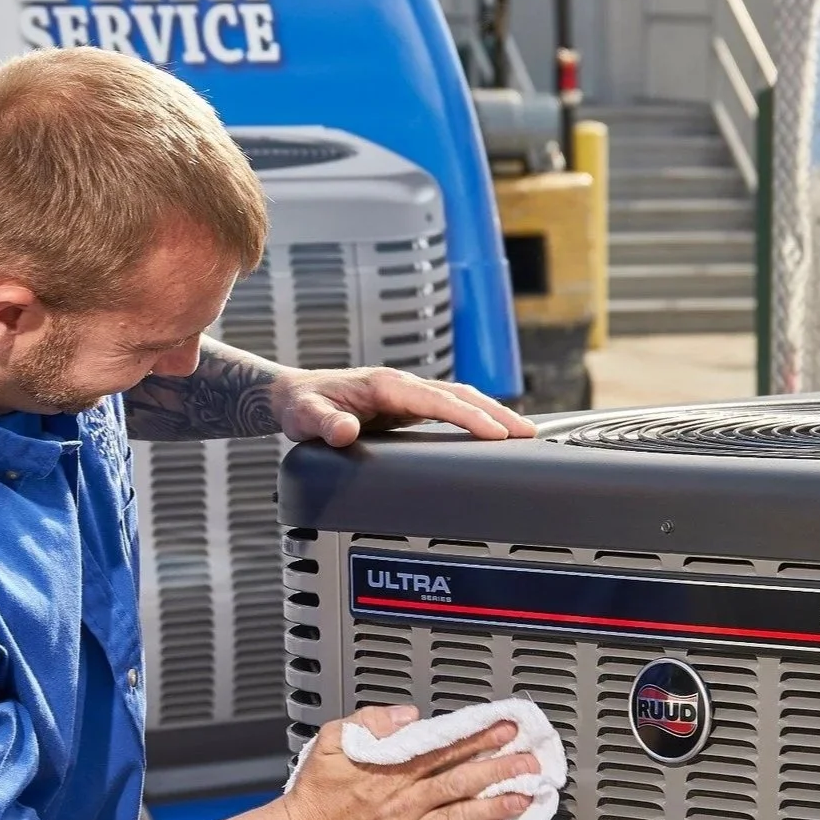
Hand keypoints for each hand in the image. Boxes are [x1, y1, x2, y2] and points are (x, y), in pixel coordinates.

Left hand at [269, 366, 536, 446]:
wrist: (292, 395)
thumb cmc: (300, 405)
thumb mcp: (305, 416)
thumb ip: (323, 423)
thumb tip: (344, 430)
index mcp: (386, 385)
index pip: (439, 400)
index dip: (469, 417)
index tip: (496, 433)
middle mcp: (402, 385)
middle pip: (461, 395)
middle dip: (496, 413)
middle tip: (528, 434)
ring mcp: (408, 393)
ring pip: (461, 398)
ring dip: (492, 413)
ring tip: (523, 434)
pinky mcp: (408, 404)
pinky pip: (451, 407)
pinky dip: (476, 416)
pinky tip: (492, 432)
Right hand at [283, 706, 538, 819]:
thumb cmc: (317, 791)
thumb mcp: (333, 740)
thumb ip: (371, 721)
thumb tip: (409, 716)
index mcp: (391, 771)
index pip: (445, 749)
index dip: (479, 738)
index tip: (504, 729)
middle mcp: (405, 801)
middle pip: (462, 781)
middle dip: (500, 769)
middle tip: (528, 761)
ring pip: (463, 816)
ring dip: (498, 806)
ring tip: (525, 796)